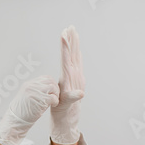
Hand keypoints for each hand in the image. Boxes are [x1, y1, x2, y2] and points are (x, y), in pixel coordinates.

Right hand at [0, 75, 58, 144]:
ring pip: (53, 87)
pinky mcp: (40, 100)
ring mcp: (35, 92)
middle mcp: (31, 86)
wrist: (15, 120)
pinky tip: (53, 105)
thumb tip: (47, 89)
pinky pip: (53, 97)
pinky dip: (56, 101)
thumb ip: (35, 91)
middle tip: (55, 96)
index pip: (45, 78)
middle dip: (55, 88)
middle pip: (50, 80)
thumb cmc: (21, 111)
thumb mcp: (26, 97)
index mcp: (28, 84)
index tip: (52, 91)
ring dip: (56, 94)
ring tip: (54, 101)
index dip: (51, 83)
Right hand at [50, 25, 84, 144]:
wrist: (68, 117)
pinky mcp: (76, 78)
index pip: (67, 59)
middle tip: (70, 27)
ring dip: (74, 43)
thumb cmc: (63, 111)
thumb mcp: (66, 104)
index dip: (66, 47)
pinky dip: (75, 52)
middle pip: (74, 54)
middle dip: (72, 40)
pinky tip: (75, 47)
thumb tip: (81, 94)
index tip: (64, 35)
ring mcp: (77, 76)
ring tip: (73, 31)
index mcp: (70, 78)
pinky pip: (76, 61)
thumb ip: (73, 97)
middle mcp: (75, 75)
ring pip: (76, 55)